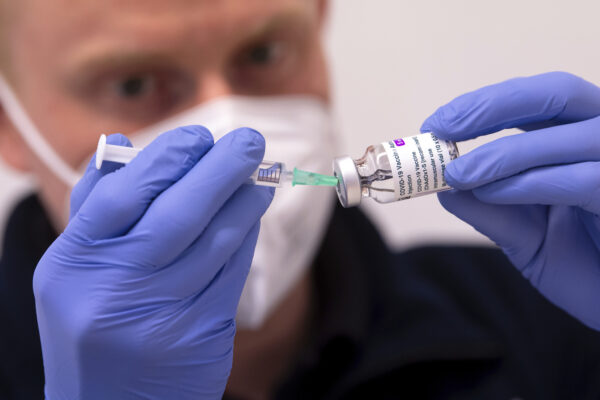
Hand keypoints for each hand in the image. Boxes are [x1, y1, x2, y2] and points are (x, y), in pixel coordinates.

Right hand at [33, 126, 273, 398]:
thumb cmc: (92, 323)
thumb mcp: (73, 269)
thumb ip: (95, 206)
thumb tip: (121, 144)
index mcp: (74, 264)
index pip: (123, 194)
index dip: (167, 157)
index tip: (199, 136)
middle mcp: (113, 290)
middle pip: (178, 214)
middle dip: (221, 170)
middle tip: (250, 142)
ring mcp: (160, 318)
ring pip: (215, 243)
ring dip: (244, 203)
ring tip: (260, 180)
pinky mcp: (200, 338)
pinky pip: (231, 274)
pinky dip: (245, 239)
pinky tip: (251, 218)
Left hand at [421, 72, 599, 329]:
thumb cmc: (585, 267)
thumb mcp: (525, 236)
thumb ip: (488, 208)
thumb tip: (441, 184)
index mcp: (581, 139)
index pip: (536, 99)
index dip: (483, 105)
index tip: (435, 125)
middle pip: (556, 92)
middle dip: (491, 107)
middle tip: (441, 130)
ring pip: (566, 133)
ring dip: (502, 153)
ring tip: (457, 173)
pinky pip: (583, 179)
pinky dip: (528, 183)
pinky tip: (491, 193)